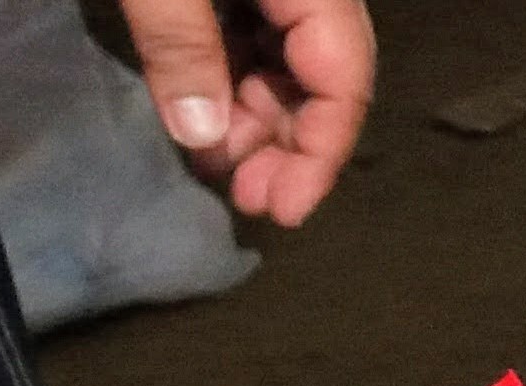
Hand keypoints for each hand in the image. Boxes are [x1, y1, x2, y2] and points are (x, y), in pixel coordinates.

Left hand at [115, 0, 375, 227]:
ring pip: (284, 60)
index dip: (319, 155)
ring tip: (210, 158)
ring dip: (250, 116)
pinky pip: (253, 33)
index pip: (344, 81)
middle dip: (282, 143)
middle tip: (243, 197)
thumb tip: (200, 135)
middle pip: (321, 78)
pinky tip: (197, 108)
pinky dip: (228, 77)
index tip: (282, 212)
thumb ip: (181, 42)